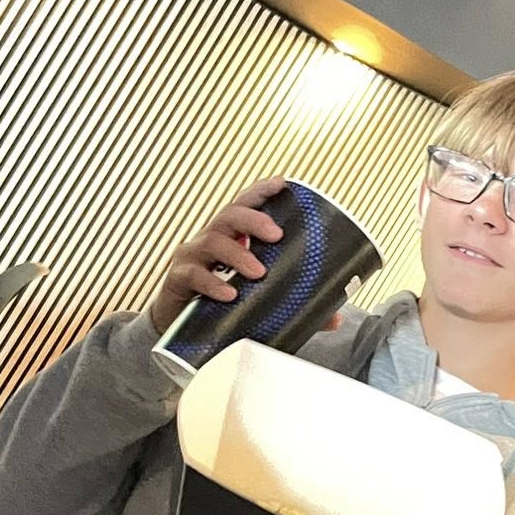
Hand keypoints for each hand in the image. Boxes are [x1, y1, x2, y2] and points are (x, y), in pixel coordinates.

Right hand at [147, 177, 289, 333]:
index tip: (282, 183)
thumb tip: (335, 317)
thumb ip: (294, 304)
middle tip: (276, 234)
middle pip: (230, 216)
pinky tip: (229, 294)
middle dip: (254, 219)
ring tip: (258, 272)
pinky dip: (213, 283)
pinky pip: (194, 275)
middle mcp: (211, 239)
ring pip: (212, 241)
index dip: (261, 191)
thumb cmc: (224, 304)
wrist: (181, 330)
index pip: (245, 205)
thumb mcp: (259, 300)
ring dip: (238, 254)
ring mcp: (193, 257)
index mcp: (233, 237)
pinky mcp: (179, 279)